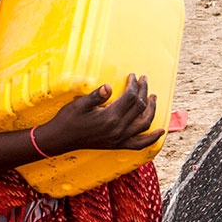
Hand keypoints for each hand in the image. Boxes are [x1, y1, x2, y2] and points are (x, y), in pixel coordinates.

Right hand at [36, 75, 160, 153]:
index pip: (130, 97)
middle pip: (139, 108)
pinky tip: (160, 132)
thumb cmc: (68, 119)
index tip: (133, 76)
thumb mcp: (80, 104)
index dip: (134, 85)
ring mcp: (119, 139)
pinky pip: (139, 144)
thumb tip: (108, 86)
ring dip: (152, 110)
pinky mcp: (117, 145)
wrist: (60, 139)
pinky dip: (151, 138)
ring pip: (144, 124)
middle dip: (144, 91)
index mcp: (109, 117)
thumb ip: (96, 95)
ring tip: (154, 98)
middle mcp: (118, 129)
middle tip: (145, 80)